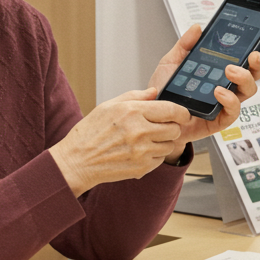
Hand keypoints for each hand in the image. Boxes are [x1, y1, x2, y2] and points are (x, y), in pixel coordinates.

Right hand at [50, 90, 189, 196]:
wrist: (77, 161)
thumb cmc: (90, 133)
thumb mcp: (108, 106)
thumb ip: (135, 97)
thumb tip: (154, 91)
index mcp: (132, 112)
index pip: (171, 110)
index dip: (182, 112)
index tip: (183, 114)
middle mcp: (139, 131)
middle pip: (174, 129)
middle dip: (170, 127)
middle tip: (159, 128)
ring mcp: (141, 151)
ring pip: (170, 145)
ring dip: (162, 142)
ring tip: (145, 141)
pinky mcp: (142, 167)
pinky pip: (160, 159)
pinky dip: (154, 156)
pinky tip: (138, 152)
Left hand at [145, 24, 259, 154]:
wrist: (153, 116)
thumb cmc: (165, 91)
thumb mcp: (171, 62)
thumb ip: (185, 45)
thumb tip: (198, 28)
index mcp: (218, 72)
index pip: (243, 61)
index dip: (253, 53)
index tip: (254, 43)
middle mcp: (225, 87)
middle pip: (252, 76)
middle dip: (257, 65)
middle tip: (250, 56)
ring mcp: (223, 104)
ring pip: (247, 92)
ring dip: (243, 79)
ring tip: (229, 71)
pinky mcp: (218, 120)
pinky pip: (233, 112)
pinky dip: (230, 100)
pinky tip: (219, 92)